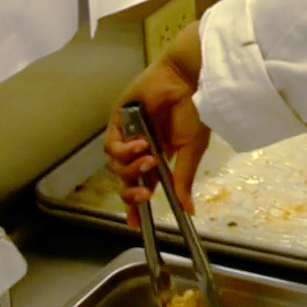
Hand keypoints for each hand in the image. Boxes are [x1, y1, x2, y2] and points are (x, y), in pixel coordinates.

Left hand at [104, 21, 209, 228]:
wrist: (187, 81)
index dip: (135, 206)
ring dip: (133, 168)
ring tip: (151, 158)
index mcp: (159, 159)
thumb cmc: (194, 111)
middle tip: (144, 196)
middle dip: (131, 194)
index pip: (142, 186)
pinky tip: (141, 145)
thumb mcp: (192, 150)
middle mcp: (140, 151)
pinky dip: (124, 152)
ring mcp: (127, 137)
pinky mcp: (118, 123)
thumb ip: (184, 179)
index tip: (135, 225)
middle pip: (126, 181)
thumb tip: (188, 211)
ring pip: (117, 167)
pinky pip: (112, 147)